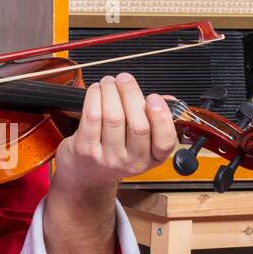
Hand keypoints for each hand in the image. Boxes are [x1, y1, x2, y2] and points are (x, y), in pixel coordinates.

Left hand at [50, 73, 176, 199]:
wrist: (84, 174)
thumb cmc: (114, 151)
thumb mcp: (140, 143)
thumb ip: (154, 120)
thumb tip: (168, 99)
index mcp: (151, 158)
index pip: (165, 142)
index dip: (161, 117)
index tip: (154, 97)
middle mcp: (131, 161)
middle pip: (138, 125)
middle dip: (131, 93)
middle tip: (125, 78)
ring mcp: (108, 157)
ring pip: (114, 117)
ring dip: (111, 91)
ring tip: (109, 82)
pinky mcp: (86, 150)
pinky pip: (92, 117)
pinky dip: (95, 97)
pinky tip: (97, 90)